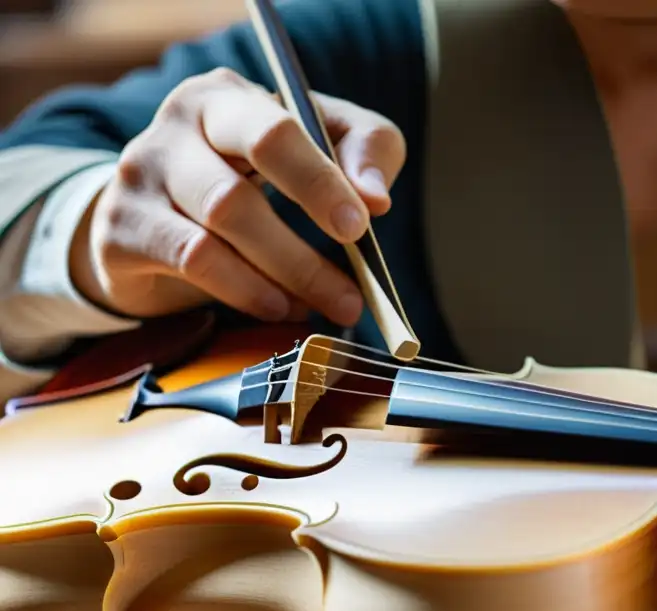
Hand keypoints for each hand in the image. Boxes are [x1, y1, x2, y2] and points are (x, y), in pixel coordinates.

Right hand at [71, 67, 406, 324]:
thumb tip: (375, 198)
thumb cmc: (261, 169)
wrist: (164, 209)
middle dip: (301, 256)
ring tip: (321, 306)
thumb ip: (364, 151)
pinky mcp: (120, 229)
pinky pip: (191, 266)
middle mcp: (174, 126)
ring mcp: (140, 176)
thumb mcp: (324, 143)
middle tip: (351, 297)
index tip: (359, 227)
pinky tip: (277, 306)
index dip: (318, 184)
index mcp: (227, 96)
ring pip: (212, 240)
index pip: (274, 133)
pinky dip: (244, 294)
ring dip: (279, 282)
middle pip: (235, 196)